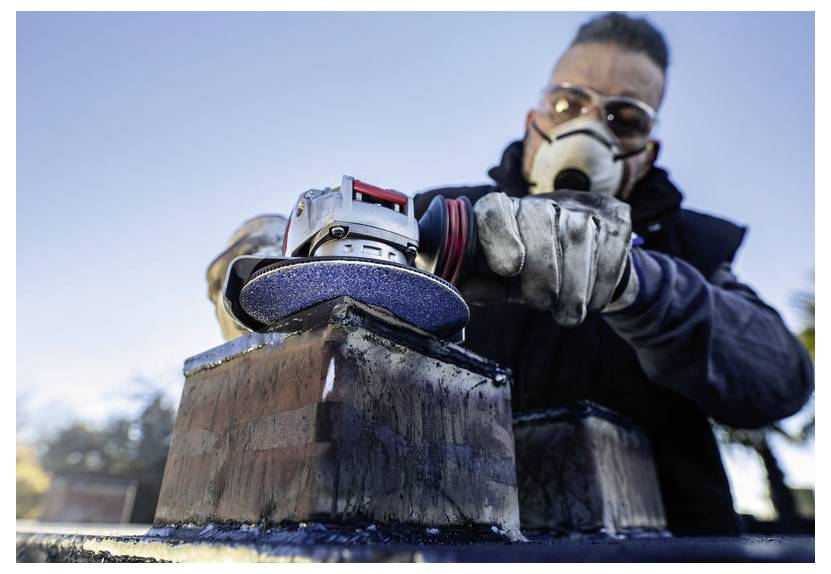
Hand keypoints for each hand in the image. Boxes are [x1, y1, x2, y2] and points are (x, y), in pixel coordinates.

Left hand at [472, 190, 637, 325]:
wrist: (582, 272)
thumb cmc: (527, 277)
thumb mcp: (499, 283)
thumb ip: (479, 285)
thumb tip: (462, 289)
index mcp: (502, 211)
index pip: (495, 209)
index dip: (500, 235)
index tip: (508, 270)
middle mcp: (542, 200)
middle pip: (542, 220)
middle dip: (542, 269)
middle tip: (542, 305)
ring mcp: (582, 205)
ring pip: (580, 235)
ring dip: (574, 284)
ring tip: (566, 314)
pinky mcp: (615, 216)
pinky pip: (611, 245)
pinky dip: (601, 282)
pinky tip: (591, 302)